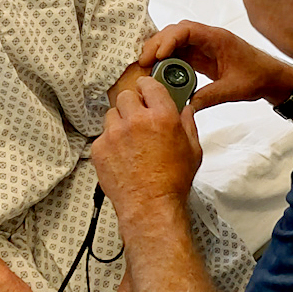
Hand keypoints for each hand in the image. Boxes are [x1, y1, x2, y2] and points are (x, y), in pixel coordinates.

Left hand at [93, 76, 201, 216]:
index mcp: (162, 116)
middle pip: (126, 96)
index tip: (146, 90)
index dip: (148, 87)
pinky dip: (110, 143)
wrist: (150, 206)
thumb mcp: (192, 150)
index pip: (149, 85)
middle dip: (133, 106)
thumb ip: (188, 125)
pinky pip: (102, 136)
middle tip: (138, 120)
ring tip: (130, 142)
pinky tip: (121, 156)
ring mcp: (115, 134)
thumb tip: (186, 111)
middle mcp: (136, 121)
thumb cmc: (171, 183)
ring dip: (119, 123)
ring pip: (111, 115)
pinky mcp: (100, 148)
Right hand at [138, 21, 292, 111]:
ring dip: (160, 50)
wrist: (272, 77)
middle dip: (157, 44)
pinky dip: (168, 59)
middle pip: (176, 32)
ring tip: (146, 66)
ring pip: (176, 41)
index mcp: (217, 39)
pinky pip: (181, 52)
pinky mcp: (204, 56)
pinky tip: (159, 70)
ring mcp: (205, 46)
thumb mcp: (232, 90)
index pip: (186, 30)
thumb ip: (208, 97)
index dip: (168, 40)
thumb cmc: (258, 76)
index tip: (157, 55)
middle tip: (143, 61)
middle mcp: (209, 38)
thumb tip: (184, 107)